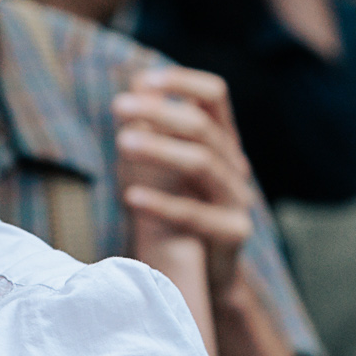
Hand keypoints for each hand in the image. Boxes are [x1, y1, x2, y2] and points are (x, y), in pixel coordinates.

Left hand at [113, 66, 255, 296]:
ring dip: (160, 149)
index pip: (214, 96)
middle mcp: (235, 164)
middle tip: (118, 106)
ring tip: (121, 142)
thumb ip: (156, 126)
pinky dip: (162, 204)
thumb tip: (138, 80)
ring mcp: (238, 199)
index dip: (183, 82)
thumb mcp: (164, 164)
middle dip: (159, 112)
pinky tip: (131, 196)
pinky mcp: (234, 233)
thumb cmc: (178, 208)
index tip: (145, 79)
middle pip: (202, 127)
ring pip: (202, 163)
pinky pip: (196, 215)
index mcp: (221, 140)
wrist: (205, 275)